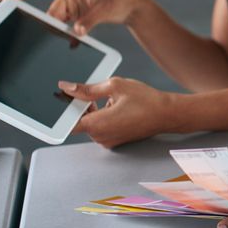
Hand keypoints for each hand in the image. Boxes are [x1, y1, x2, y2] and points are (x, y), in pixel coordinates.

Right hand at [0, 0, 145, 35]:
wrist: (132, 5)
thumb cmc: (120, 0)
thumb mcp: (106, 10)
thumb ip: (90, 21)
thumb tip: (75, 33)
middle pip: (50, 12)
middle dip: (52, 25)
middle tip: (64, 32)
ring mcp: (71, 4)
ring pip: (56, 21)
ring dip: (61, 32)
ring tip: (77, 36)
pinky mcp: (75, 14)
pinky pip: (64, 26)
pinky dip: (68, 35)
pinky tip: (75, 43)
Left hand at [61, 77, 177, 147]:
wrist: (168, 114)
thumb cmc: (147, 100)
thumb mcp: (115, 86)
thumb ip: (88, 89)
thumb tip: (68, 87)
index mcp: (97, 124)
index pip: (65, 124)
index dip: (60, 113)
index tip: (59, 104)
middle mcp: (100, 137)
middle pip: (78, 121)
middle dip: (83, 106)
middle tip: (98, 94)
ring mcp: (108, 141)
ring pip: (90, 123)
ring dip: (95, 111)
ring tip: (115, 101)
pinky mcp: (114, 141)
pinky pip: (100, 128)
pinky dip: (104, 117)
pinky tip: (119, 107)